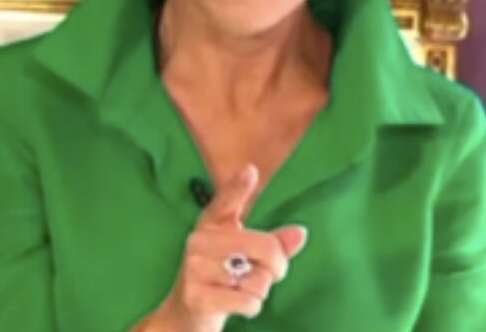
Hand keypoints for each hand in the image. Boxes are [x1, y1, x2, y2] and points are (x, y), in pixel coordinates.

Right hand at [144, 164, 307, 331]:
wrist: (185, 315)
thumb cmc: (219, 280)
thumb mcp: (244, 257)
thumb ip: (273, 244)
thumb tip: (299, 233)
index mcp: (210, 226)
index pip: (225, 201)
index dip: (238, 187)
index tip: (250, 171)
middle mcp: (198, 241)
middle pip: (265, 248)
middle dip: (276, 268)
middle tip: (266, 275)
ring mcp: (194, 268)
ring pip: (258, 279)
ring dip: (258, 292)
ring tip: (238, 291)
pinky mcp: (196, 295)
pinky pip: (247, 300)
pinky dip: (250, 307)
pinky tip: (233, 304)